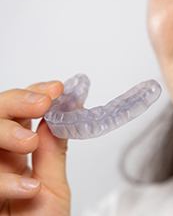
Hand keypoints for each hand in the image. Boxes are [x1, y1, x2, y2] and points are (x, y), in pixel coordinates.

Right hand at [0, 81, 69, 214]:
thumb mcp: (52, 189)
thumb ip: (53, 154)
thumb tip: (61, 118)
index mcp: (15, 156)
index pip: (18, 115)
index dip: (33, 96)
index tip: (56, 89)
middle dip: (15, 102)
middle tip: (43, 102)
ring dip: (4, 131)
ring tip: (30, 141)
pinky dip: (2, 181)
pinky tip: (28, 188)